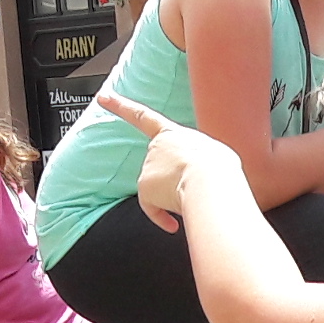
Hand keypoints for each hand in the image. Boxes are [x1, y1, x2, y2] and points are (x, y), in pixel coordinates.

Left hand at [97, 91, 248, 232]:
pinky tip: (173, 225)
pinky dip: (162, 217)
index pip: (142, 116)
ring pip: (160, 190)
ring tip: (194, 195)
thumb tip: (195, 177)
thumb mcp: (214, 153)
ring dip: (174, 196)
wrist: (211, 182)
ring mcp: (148, 167)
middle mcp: (156, 147)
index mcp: (173, 134)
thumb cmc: (220, 170)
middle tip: (194, 187)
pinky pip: (153, 208)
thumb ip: (198, 159)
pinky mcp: (144, 187)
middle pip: (162, 170)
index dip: (120, 106)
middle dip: (174, 181)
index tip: (103, 97)